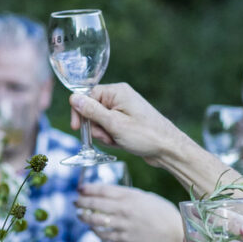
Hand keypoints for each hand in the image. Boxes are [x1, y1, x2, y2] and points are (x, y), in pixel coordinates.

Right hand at [68, 83, 188, 163]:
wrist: (169, 149)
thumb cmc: (145, 135)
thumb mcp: (114, 124)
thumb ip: (92, 111)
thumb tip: (73, 98)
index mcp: (117, 92)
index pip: (86, 96)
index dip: (80, 113)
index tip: (77, 128)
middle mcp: (119, 97)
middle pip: (91, 110)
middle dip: (96, 127)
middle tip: (108, 137)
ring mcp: (123, 109)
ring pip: (99, 121)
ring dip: (103, 134)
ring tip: (117, 140)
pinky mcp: (126, 120)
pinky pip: (108, 127)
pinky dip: (111, 137)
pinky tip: (121, 142)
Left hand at [76, 185, 182, 241]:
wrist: (174, 234)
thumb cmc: (161, 212)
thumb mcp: (145, 197)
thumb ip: (126, 195)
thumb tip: (106, 193)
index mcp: (130, 196)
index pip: (103, 190)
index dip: (88, 189)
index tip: (79, 188)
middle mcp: (125, 209)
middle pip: (95, 203)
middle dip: (81, 202)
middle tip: (75, 201)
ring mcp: (123, 224)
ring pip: (96, 219)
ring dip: (84, 217)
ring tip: (80, 215)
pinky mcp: (124, 238)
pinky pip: (104, 234)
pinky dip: (95, 230)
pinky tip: (93, 228)